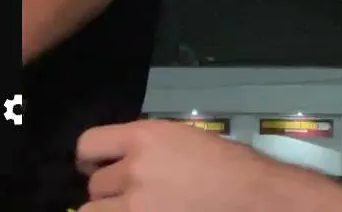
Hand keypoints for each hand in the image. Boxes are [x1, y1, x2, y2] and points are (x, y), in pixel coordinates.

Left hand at [77, 119, 273, 210]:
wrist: (254, 197)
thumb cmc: (230, 165)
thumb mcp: (184, 139)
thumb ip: (148, 147)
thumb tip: (121, 161)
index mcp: (144, 137)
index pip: (87, 144)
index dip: (90, 158)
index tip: (97, 166)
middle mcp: (134, 170)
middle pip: (94, 185)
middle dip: (109, 191)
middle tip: (130, 196)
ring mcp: (137, 206)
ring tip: (133, 210)